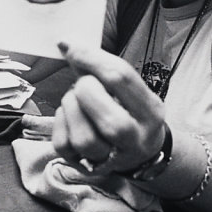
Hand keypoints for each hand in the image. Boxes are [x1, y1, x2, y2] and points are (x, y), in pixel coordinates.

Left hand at [52, 42, 165, 173]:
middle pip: (110, 119)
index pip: (121, 79)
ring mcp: (111, 158)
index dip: (91, 58)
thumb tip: (68, 45)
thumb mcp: (131, 91)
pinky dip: (60, 123)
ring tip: (75, 100)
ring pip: (84, 138)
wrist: (139, 153)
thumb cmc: (131, 113)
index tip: (71, 46)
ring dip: (70, 108)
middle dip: (86, 91)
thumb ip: (104, 71)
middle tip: (83, 84)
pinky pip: (64, 145)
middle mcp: (135, 139)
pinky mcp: (86, 166)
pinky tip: (70, 117)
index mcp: (151, 112)